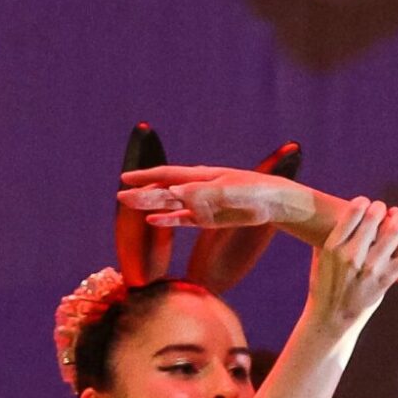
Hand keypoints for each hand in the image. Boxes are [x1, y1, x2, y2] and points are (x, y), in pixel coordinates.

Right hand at [119, 165, 307, 230]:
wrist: (278, 203)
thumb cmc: (257, 192)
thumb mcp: (232, 192)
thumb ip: (205, 194)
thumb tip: (177, 196)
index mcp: (202, 176)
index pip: (169, 176)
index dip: (147, 177)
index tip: (125, 179)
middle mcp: (198, 188)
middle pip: (164, 190)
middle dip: (143, 193)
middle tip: (120, 197)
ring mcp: (202, 204)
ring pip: (170, 204)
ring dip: (151, 206)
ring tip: (129, 205)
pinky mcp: (209, 219)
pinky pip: (184, 220)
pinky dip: (169, 220)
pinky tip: (153, 221)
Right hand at [306, 198, 397, 338]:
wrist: (331, 321)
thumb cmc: (323, 289)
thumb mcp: (319, 260)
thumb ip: (326, 239)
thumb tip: (336, 218)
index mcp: (333, 246)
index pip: (354, 212)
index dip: (364, 202)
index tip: (367, 204)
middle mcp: (352, 255)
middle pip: (375, 218)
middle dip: (382, 208)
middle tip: (385, 211)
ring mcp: (370, 268)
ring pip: (393, 232)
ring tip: (397, 216)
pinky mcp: (385, 281)